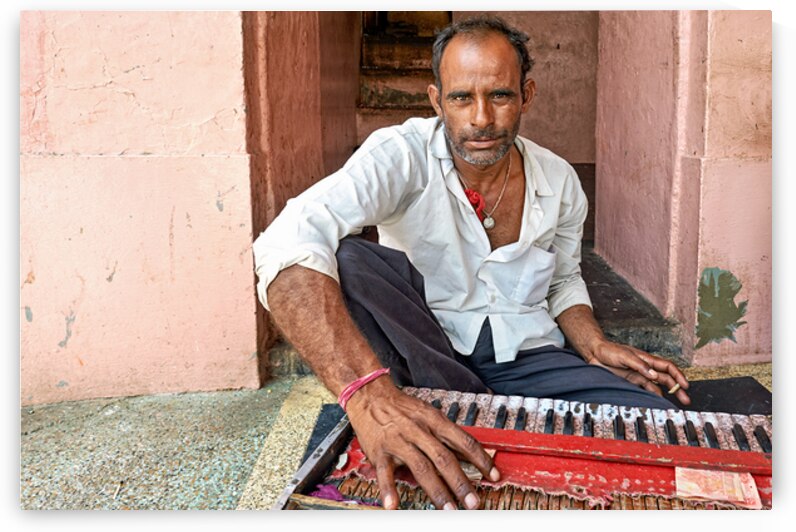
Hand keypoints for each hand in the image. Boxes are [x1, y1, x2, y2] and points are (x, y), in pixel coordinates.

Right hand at [345, 378, 498, 509]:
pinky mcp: (379, 451)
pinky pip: (385, 472)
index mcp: (434, 420)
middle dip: (461, 482)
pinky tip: (394, 505)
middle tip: (473, 502)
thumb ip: (445, 434)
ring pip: (421, 467)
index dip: (481, 459)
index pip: (463, 441)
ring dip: (437, 490)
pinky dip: (389, 489)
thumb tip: (468, 454)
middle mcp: (418, 430)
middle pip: (444, 458)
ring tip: (448, 509)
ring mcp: (399, 441)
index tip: (494, 475)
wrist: (369, 394)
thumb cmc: (401, 406)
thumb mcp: (428, 413)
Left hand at [583, 339, 690, 405]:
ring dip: (666, 395)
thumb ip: (639, 365)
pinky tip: (656, 403)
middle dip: (677, 389)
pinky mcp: (630, 382)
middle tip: (686, 400)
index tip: (685, 385)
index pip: (668, 367)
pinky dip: (651, 396)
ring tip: (673, 405)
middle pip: (666, 379)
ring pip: (657, 386)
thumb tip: (654, 375)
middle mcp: (645, 368)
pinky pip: (644, 390)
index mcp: (647, 359)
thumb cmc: (609, 350)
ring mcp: (638, 376)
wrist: (594, 353)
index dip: (678, 376)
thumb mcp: (624, 355)